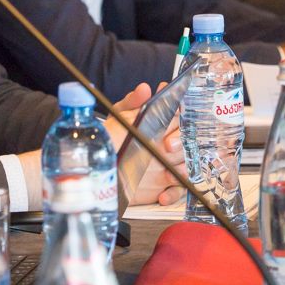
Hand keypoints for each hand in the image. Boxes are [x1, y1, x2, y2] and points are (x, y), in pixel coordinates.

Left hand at [107, 83, 186, 205]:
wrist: (97, 173)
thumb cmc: (109, 141)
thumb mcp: (117, 120)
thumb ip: (131, 103)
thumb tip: (145, 89)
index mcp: (157, 125)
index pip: (177, 116)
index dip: (178, 115)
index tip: (172, 115)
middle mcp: (165, 143)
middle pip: (186, 140)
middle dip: (180, 142)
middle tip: (167, 146)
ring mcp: (166, 164)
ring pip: (187, 164)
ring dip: (181, 169)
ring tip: (168, 173)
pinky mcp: (164, 184)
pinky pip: (178, 190)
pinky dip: (173, 194)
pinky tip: (162, 195)